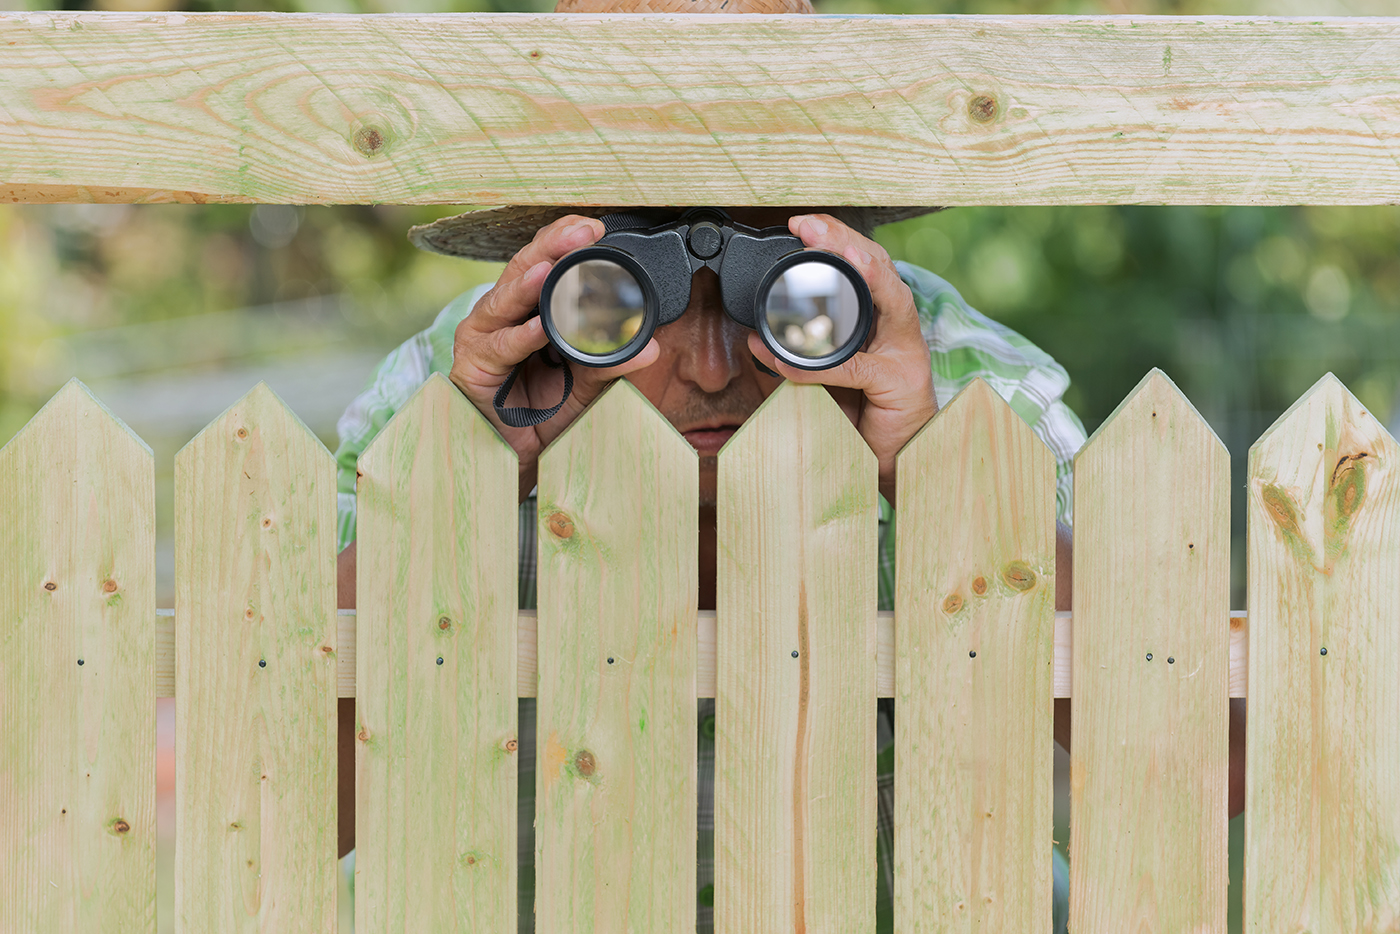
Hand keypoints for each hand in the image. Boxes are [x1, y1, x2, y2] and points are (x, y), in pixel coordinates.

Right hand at [449, 215, 661, 499]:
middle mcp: (504, 315)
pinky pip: (500, 348)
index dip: (568, 242)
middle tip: (582, 232)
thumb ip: (610, 362)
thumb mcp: (585, 384)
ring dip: (530, 282)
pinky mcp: (472, 366)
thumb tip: (651, 348)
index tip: (597, 227)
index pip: (548, 263)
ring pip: (506, 300)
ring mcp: (484, 336)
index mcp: (530, 308)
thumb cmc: (542, 413)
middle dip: (553, 247)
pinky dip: (520, 337)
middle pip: (526, 269)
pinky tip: (538, 328)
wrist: (515, 459)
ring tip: (551, 268)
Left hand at [747, 213, 937, 504]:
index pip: (862, 263)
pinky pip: (852, 366)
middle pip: (877, 266)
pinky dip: (816, 364)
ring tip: (834, 248)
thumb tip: (756, 340)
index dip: (835, 239)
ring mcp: (905, 350)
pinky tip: (788, 358)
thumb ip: (799, 355)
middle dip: (843, 239)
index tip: (800, 224)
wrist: (896, 458)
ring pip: (886, 297)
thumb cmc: (865, 412)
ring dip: (859, 269)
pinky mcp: (899, 381)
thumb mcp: (828, 376)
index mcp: (881, 315)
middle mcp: (898, 324)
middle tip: (807, 225)